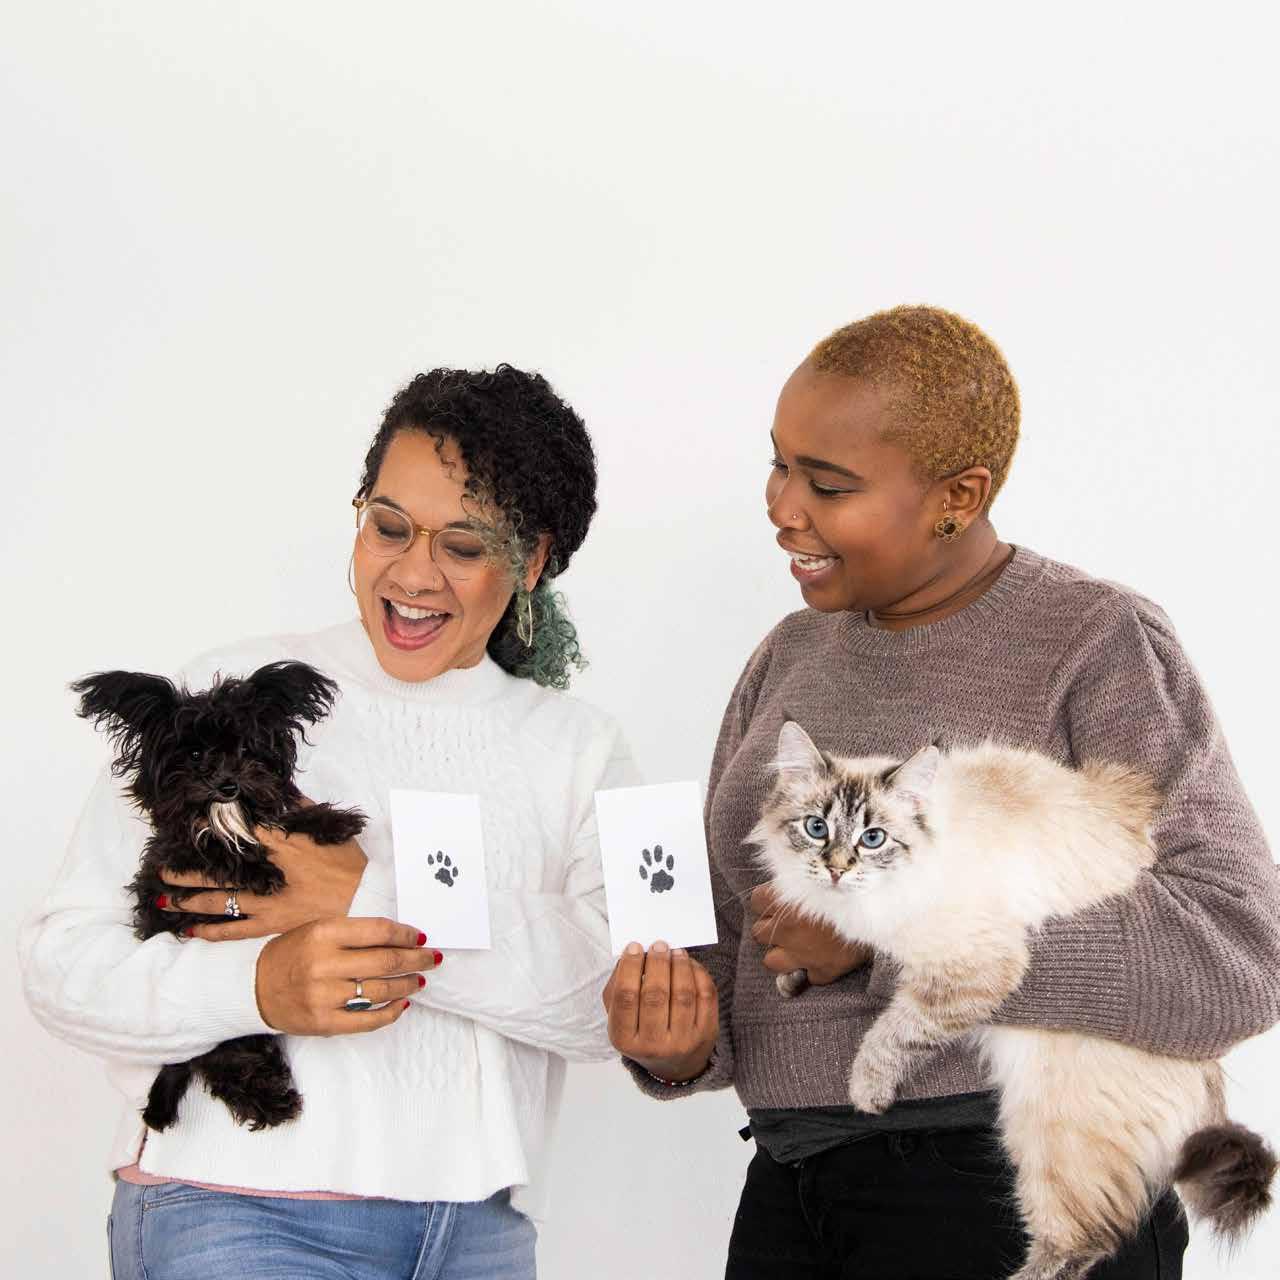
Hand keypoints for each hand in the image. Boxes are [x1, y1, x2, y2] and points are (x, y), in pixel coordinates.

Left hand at [158, 823, 366, 940]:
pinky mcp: (271, 927)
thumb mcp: (328, 834)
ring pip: (219, 902)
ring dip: (189, 899)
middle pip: (219, 872)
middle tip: (160, 867)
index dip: (215, 828)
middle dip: (188, 870)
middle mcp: (268, 877)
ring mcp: (267, 906)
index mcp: (282, 848)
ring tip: (164, 897)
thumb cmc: (349, 866)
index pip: (240, 835)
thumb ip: (303, 813)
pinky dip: (211, 931)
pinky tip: (190, 932)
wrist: (367, 902)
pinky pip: (235, 931)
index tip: (193, 821)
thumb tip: (284, 795)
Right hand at [254, 916, 440, 1034]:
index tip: (421, 937)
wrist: (254, 987)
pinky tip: (402, 1003)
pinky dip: (391, 1012)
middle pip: (386, 961)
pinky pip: (368, 1019)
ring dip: (408, 984)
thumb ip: (355, 933)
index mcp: (324, 934)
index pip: (379, 931)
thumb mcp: (319, 931)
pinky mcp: (324, 1023)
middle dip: (417, 959)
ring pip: (382, 990)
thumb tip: (402, 938)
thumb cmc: (293, 953)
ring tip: (419, 980)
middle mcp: (324, 964)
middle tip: (433, 958)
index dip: (407, 934)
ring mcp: (324, 996)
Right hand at [603, 940, 717, 1082]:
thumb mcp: (620, 1017)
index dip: (630, 968)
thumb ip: (618, 986)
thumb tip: (632, 955)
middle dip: (657, 963)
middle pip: (655, 995)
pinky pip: (706, 996)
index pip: (626, 998)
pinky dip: (699, 974)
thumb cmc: (641, 1031)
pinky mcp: (706, 1034)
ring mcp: (682, 1041)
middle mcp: (653, 1045)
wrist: (673, 1065)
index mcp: (624, 1039)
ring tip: (676, 952)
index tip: (635, 947)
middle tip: (659, 945)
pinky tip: (690, 964)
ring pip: (683, 994)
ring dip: (680, 965)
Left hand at [749, 884, 871, 984]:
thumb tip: (782, 884)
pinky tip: (820, 960)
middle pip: (758, 932)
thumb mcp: (818, 877)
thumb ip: (796, 881)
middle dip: (771, 929)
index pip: (755, 902)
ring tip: (795, 946)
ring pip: (771, 960)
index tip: (777, 902)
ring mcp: (801, 954)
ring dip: (781, 954)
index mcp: (783, 901)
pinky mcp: (821, 971)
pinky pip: (805, 978)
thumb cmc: (849, 888)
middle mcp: (786, 929)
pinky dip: (811, 971)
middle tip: (787, 924)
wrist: (881, 912)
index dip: (766, 902)